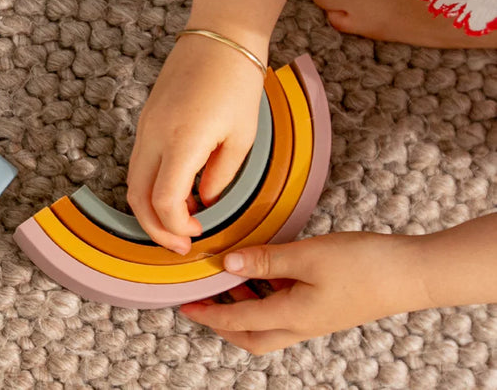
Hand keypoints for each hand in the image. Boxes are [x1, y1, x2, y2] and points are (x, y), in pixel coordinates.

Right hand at [127, 33, 263, 253]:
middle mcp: (154, 135)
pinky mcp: (147, 117)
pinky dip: (152, 182)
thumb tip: (204, 201)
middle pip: (136, 197)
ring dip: (151, 206)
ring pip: (133, 180)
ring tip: (182, 217)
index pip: (164, 203)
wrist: (220, 35)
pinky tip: (179, 186)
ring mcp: (145, 125)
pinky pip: (140, 160)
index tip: (196, 235)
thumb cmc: (238, 82)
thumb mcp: (241, 136)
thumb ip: (220, 176)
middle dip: (154, 228)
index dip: (177, 228)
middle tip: (180, 242)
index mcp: (182, 142)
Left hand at [180, 232, 428, 353]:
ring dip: (242, 309)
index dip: (207, 314)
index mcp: (291, 316)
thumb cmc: (361, 264)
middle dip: (221, 322)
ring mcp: (313, 318)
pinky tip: (265, 274)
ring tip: (227, 283)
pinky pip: (283, 311)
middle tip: (201, 301)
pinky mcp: (324, 308)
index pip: (236, 321)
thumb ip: (266, 261)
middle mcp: (300, 325)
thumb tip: (227, 264)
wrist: (409, 274)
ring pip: (266, 324)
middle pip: (249, 335)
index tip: (184, 306)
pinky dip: (265, 298)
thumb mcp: (307, 256)